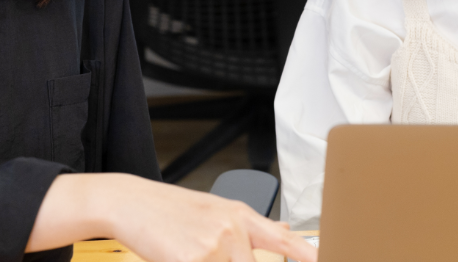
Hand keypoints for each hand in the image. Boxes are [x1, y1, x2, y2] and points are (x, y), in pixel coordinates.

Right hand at [28, 172, 318, 261]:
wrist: (131, 201)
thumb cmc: (170, 211)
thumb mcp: (215, 210)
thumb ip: (252, 227)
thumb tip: (288, 232)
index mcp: (240, 214)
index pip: (285, 241)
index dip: (307, 255)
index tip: (326, 258)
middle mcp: (233, 228)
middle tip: (203, 252)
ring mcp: (215, 244)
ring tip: (189, 251)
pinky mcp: (194, 258)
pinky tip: (178, 256)